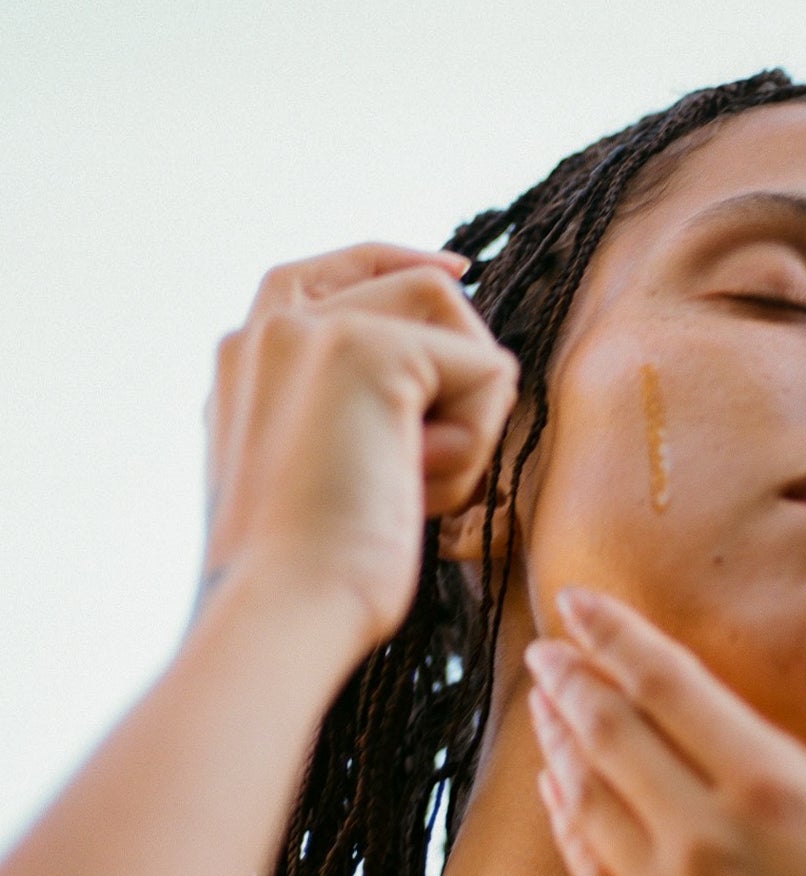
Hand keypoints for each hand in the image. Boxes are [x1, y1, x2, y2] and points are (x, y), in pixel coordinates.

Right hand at [201, 242, 518, 660]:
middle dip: (457, 382)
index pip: (331, 272)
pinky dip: (478, 443)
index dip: (402, 262)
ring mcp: (311, 329)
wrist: (280, 612)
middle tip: (418, 474)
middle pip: (421, 288)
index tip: (458, 273)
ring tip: (413, 484)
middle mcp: (268, 329)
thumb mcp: (318, 479)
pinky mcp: (365, 347)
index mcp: (246, 361)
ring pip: (462, 328)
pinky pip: (490, 372)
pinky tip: (418, 490)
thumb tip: (428, 388)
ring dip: (469, 418)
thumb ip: (350, 416)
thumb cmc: (308, 581)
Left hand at [524, 584, 805, 875]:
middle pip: (612, 739)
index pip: (669, 688)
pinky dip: (571, 832)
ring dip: (562, 748)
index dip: (616, 636)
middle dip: (573, 682)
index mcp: (776, 793)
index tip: (575, 600)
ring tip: (545, 712)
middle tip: (545, 647)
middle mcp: (705, 846)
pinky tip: (564, 808)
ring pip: (590, 808)